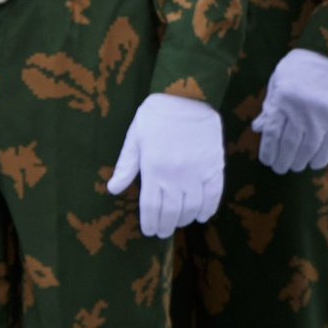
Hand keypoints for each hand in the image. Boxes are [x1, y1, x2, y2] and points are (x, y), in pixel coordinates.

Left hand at [110, 91, 225, 238]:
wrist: (188, 95)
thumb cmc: (156, 115)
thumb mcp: (135, 137)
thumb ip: (126, 165)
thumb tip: (113, 189)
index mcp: (153, 170)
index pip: (151, 208)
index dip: (150, 223)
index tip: (150, 231)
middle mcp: (175, 176)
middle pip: (171, 212)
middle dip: (166, 227)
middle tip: (163, 232)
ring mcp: (197, 172)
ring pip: (192, 207)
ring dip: (185, 219)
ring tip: (179, 222)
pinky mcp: (214, 166)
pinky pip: (214, 195)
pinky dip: (208, 209)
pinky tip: (201, 215)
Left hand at [254, 47, 327, 175]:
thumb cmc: (305, 68)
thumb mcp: (281, 79)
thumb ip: (270, 104)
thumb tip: (258, 129)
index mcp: (284, 97)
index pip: (271, 133)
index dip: (268, 150)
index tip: (267, 161)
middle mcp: (302, 108)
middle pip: (288, 144)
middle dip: (282, 161)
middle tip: (280, 168)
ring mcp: (322, 115)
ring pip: (307, 148)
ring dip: (299, 162)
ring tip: (295, 166)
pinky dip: (320, 158)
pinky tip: (313, 162)